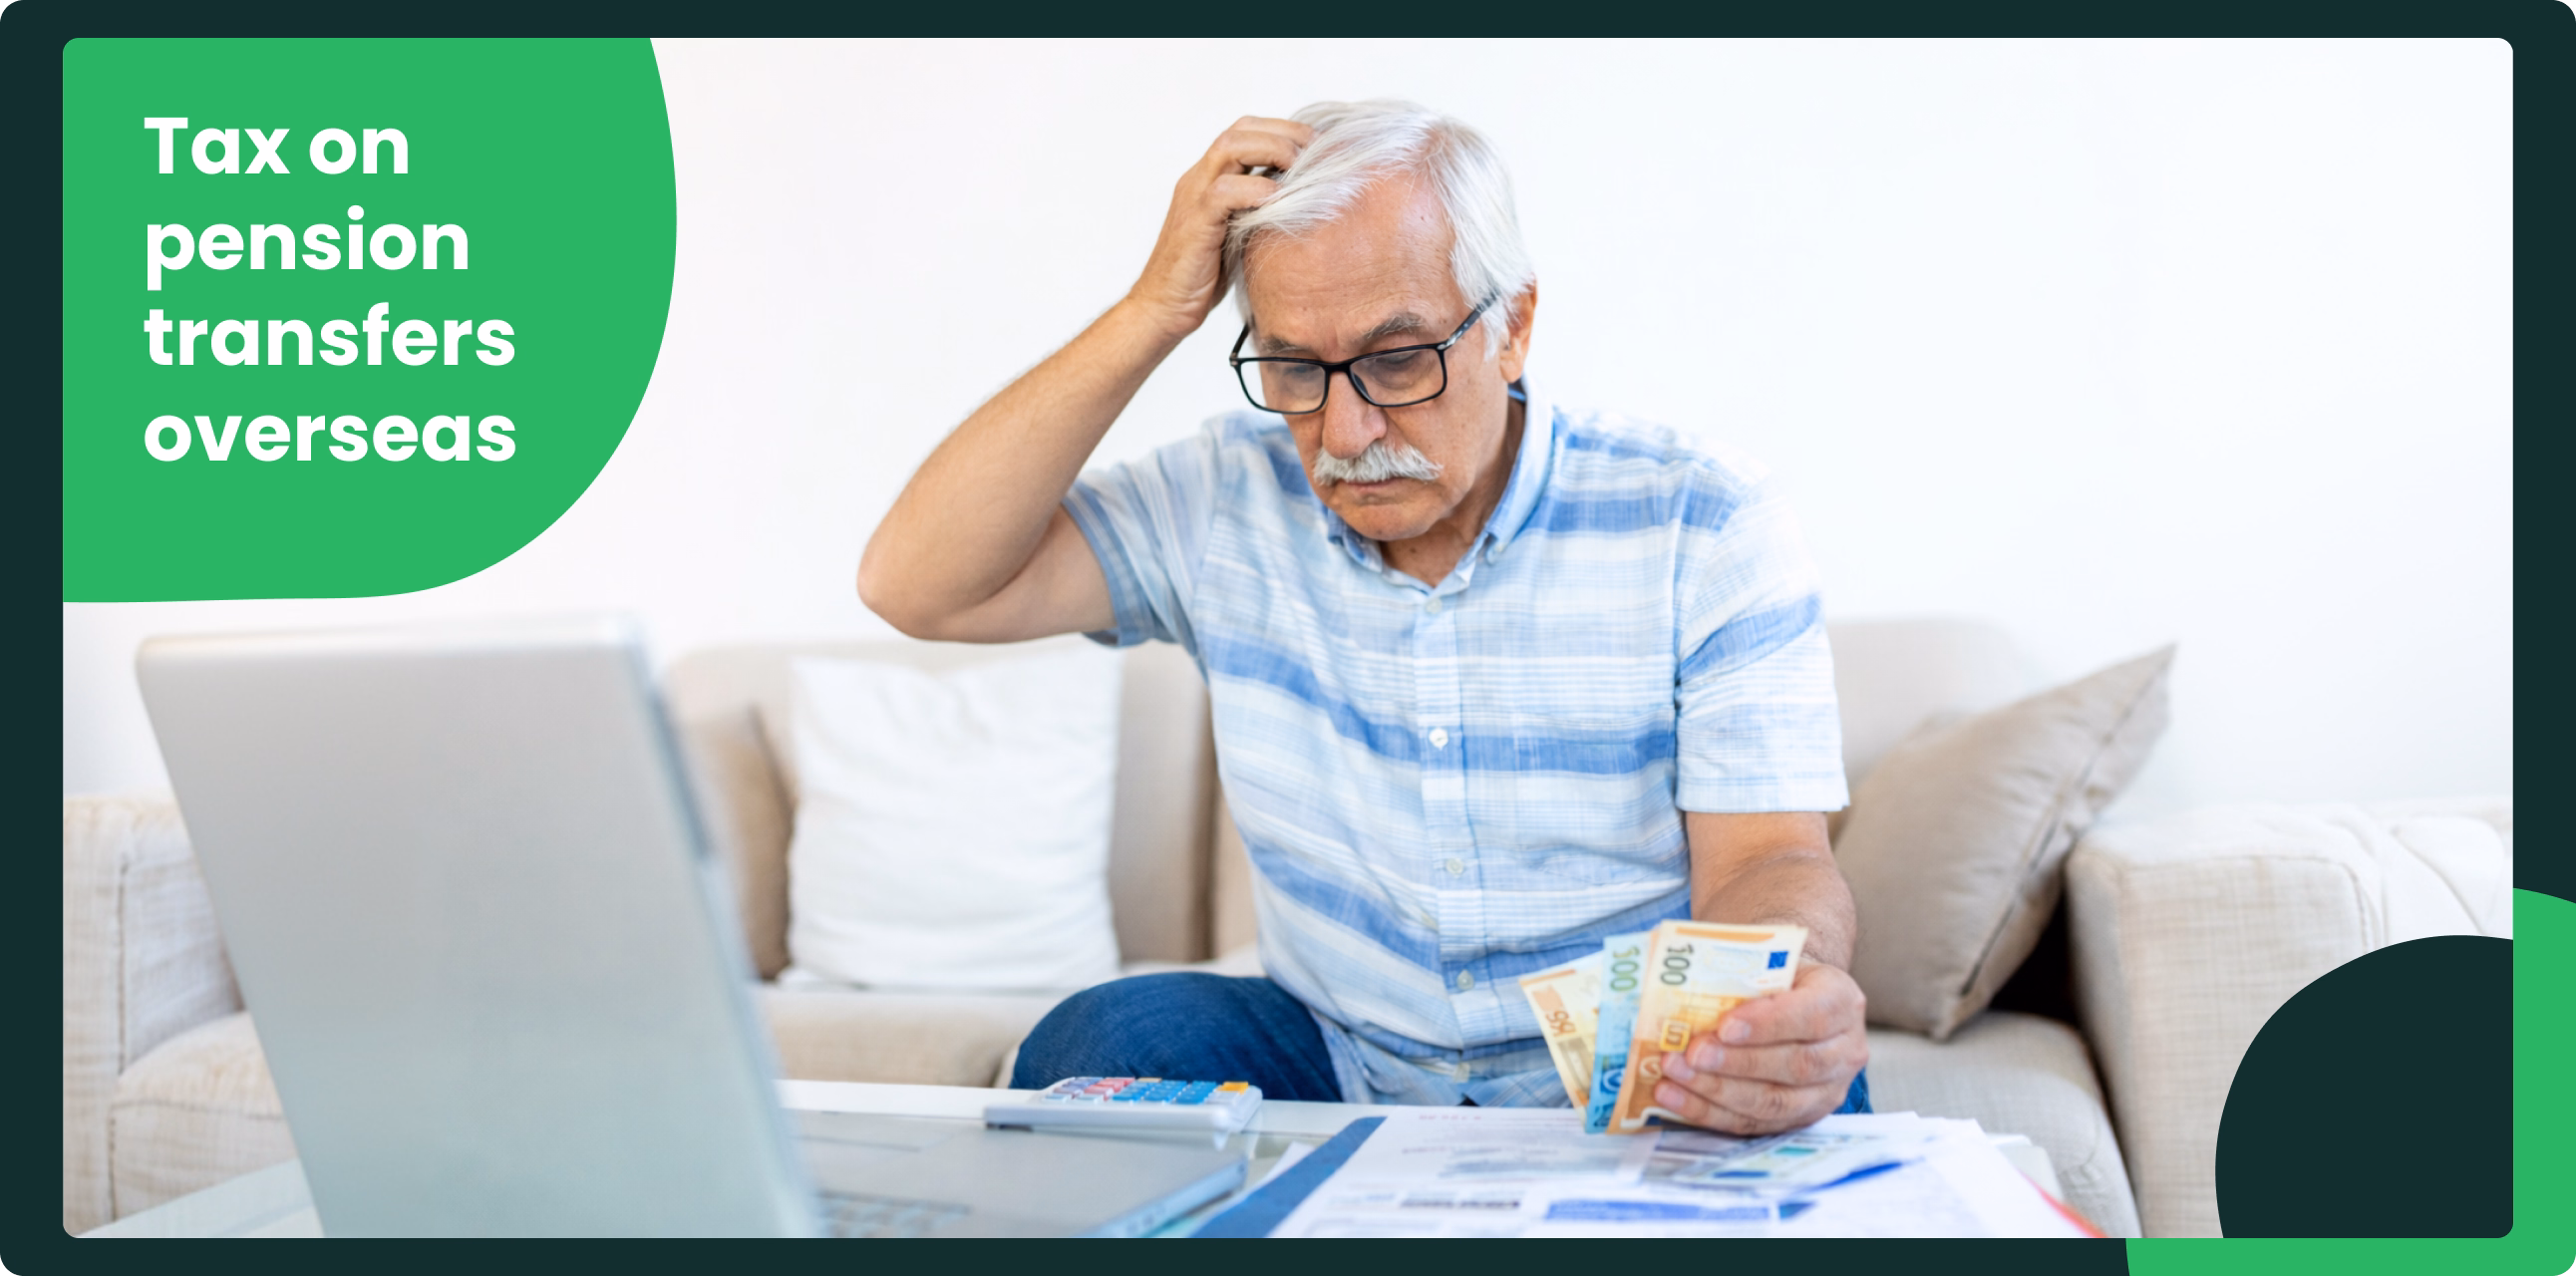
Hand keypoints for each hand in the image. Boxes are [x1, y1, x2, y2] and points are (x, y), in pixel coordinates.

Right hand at [1124, 116, 1313, 340]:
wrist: (1163, 308)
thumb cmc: (1204, 277)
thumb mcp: (1240, 234)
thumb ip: (1260, 211)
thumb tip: (1305, 201)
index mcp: (1209, 178)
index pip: (1245, 131)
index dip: (1283, 130)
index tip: (1318, 146)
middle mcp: (1198, 179)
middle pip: (1240, 130)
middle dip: (1284, 133)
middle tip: (1317, 151)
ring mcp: (1193, 197)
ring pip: (1229, 148)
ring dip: (1272, 151)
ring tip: (1301, 169)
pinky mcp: (1194, 223)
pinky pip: (1224, 191)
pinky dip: (1255, 190)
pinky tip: (1278, 200)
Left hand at [1649, 961, 1868, 1135]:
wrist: (1794, 998)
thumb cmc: (1776, 977)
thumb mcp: (1770, 962)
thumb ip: (1740, 975)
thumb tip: (1680, 987)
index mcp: (1841, 1000)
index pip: (1811, 1016)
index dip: (1767, 1024)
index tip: (1724, 1026)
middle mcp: (1845, 1051)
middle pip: (1796, 1065)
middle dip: (1737, 1063)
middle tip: (1691, 1054)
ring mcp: (1827, 1091)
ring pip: (1775, 1102)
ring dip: (1718, 1092)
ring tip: (1674, 1076)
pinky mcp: (1800, 1118)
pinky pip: (1755, 1124)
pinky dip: (1710, 1113)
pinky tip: (1674, 1097)